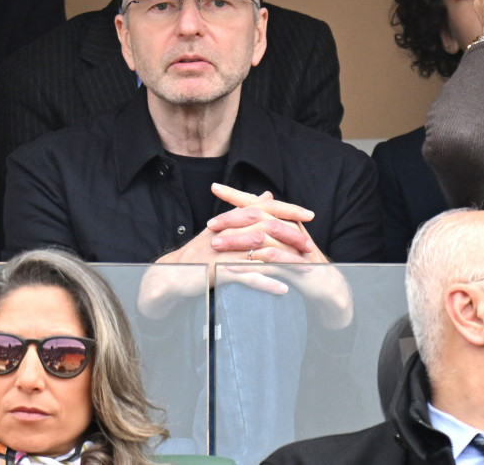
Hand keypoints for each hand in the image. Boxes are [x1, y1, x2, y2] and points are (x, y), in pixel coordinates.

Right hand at [138, 186, 315, 317]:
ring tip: (305, 270)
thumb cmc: (198, 253)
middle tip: (310, 247)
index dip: (288, 210)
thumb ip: (244, 211)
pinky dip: (266, 283)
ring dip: (286, 263)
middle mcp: (229, 233)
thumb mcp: (222, 228)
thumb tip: (266, 195)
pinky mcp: (220, 272)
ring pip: (261, 254)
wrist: (173, 273)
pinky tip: (283, 289)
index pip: (263, 209)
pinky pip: (247, 277)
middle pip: (266, 229)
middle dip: (292, 237)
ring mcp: (224, 253)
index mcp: (231, 221)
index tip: (309, 215)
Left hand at [212, 185, 351, 327]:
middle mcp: (289, 227)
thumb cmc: (297, 261)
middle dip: (231, 220)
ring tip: (216, 245)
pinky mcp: (296, 265)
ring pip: (262, 237)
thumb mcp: (278, 242)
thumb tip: (240, 214)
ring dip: (237, 241)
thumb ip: (261, 228)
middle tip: (210, 225)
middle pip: (257, 217)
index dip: (236, 194)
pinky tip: (234, 267)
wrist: (323, 282)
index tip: (214, 187)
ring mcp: (293, 245)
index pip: (257, 203)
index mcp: (284, 219)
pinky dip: (251, 263)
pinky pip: (271, 262)